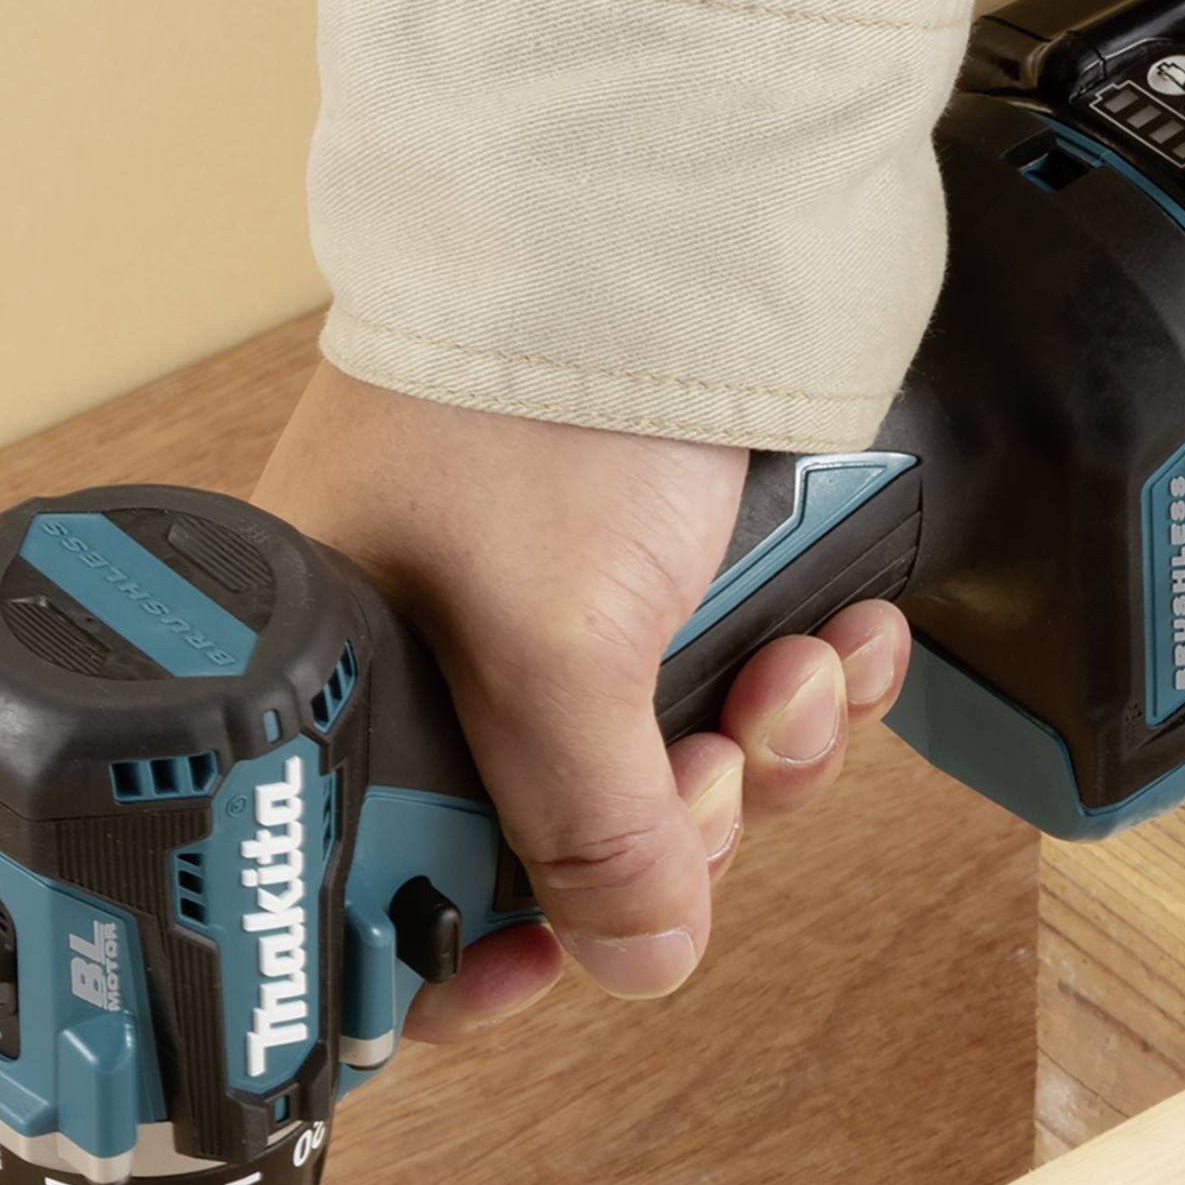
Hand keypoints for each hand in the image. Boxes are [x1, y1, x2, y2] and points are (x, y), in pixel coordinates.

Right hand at [254, 364, 908, 1040]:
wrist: (671, 214)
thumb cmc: (536, 392)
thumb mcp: (550, 647)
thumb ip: (587, 833)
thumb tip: (635, 959)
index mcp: (348, 691)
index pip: (388, 883)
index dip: (466, 951)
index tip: (537, 970)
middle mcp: (446, 673)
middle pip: (564, 856)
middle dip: (670, 829)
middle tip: (705, 766)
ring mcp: (563, 636)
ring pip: (675, 790)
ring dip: (762, 756)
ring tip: (788, 671)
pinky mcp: (668, 597)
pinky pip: (743, 708)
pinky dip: (803, 692)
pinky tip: (835, 640)